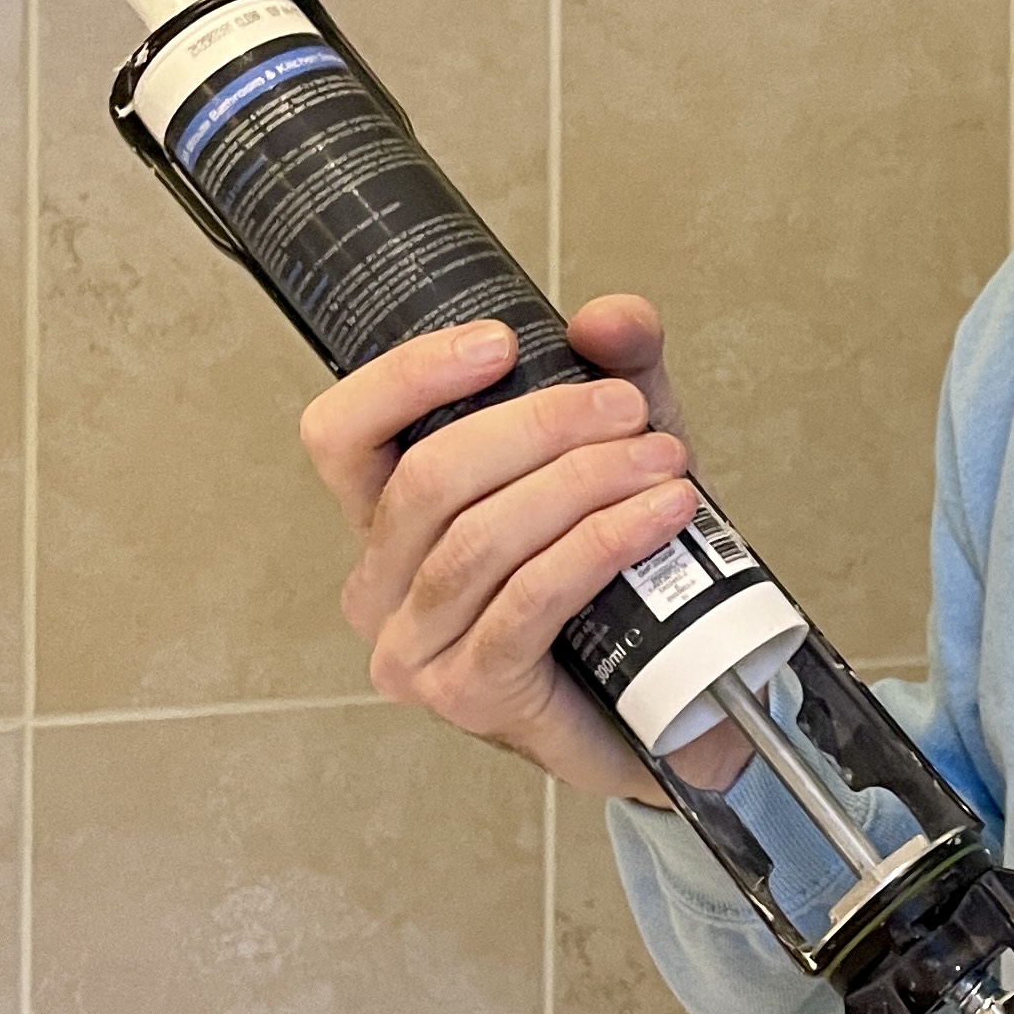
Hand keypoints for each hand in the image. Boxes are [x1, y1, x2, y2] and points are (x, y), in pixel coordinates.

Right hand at [297, 296, 742, 801]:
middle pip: (428, 479)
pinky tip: (659, 515)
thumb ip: (617, 372)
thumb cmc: (622, 574)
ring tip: (661, 461)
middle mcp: (380, 586)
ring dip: (579, 484)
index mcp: (389, 519)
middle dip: (537, 427)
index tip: (500, 342)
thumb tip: (608, 318)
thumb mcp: (619, 450)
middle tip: (627, 409)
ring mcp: (416, 649)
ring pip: (480, 539)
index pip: (342, 435)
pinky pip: (528, 601)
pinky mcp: (471, 694)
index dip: (405, 379)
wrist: (671, 694)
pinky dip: (600, 545)